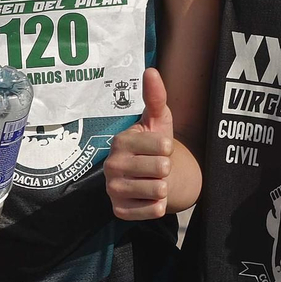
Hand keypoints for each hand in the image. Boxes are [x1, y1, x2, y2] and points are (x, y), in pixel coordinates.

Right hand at [106, 69, 174, 219]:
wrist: (152, 178)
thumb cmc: (156, 146)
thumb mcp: (159, 120)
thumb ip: (156, 97)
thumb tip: (151, 70)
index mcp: (121, 141)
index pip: (163, 146)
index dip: (168, 147)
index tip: (159, 147)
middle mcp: (112, 165)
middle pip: (162, 168)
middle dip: (166, 168)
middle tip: (156, 166)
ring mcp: (113, 190)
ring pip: (158, 190)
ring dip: (163, 187)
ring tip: (153, 180)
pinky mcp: (119, 211)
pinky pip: (153, 210)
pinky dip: (158, 205)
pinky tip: (149, 197)